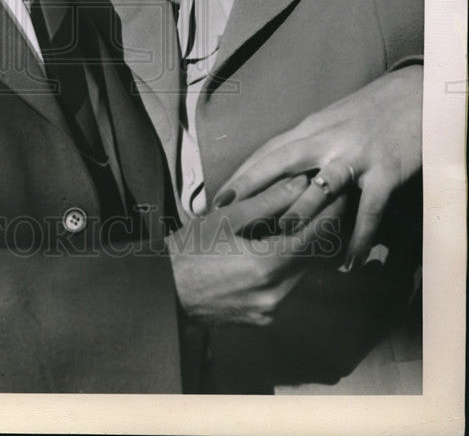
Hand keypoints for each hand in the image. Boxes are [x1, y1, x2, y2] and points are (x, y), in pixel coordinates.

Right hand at [168, 175, 345, 326]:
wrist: (163, 294)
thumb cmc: (188, 250)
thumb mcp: (226, 218)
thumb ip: (268, 201)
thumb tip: (301, 183)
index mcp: (268, 265)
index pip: (317, 237)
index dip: (331, 213)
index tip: (339, 192)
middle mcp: (276, 294)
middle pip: (315, 258)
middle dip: (323, 229)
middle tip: (328, 201)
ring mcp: (271, 311)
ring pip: (303, 274)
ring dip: (307, 248)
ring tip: (305, 220)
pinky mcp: (263, 319)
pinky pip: (287, 288)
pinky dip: (290, 266)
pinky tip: (279, 247)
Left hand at [214, 66, 422, 268]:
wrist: (416, 94)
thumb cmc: (371, 110)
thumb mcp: (332, 121)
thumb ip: (309, 143)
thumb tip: (282, 168)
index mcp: (312, 129)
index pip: (268, 151)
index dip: (241, 175)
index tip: (216, 198)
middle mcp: (327, 140)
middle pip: (280, 162)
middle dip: (250, 186)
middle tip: (226, 214)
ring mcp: (355, 156)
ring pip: (320, 185)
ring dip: (301, 211)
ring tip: (281, 236)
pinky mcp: (385, 171)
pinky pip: (369, 210)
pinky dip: (359, 237)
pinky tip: (349, 263)